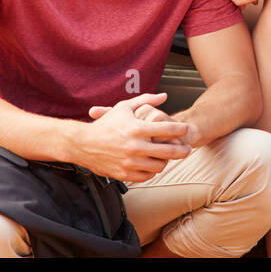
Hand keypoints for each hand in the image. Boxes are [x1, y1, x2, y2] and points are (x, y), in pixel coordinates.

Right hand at [75, 93, 192, 182]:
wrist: (83, 144)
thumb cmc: (106, 124)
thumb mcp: (124, 108)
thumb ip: (146, 100)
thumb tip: (165, 96)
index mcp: (136, 129)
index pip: (167, 130)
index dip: (180, 129)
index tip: (186, 129)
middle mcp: (135, 147)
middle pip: (168, 151)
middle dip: (182, 150)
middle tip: (188, 149)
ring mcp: (129, 162)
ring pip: (159, 166)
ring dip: (166, 161)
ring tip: (168, 156)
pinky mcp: (124, 174)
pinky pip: (147, 176)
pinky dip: (152, 171)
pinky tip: (153, 164)